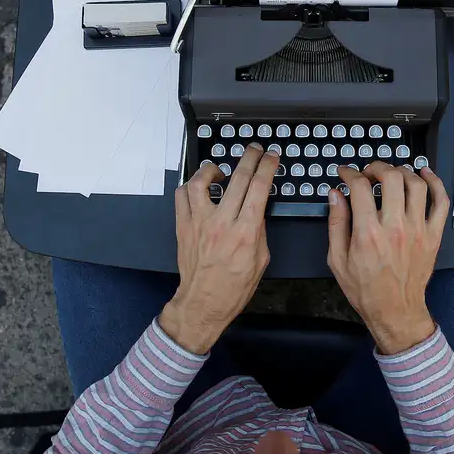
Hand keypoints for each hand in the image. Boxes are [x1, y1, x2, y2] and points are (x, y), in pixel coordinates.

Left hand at [162, 143, 277, 352]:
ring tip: (220, 170)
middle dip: (249, 158)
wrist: (204, 302)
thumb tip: (256, 210)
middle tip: (254, 150)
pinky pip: (182, 197)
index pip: (258, 188)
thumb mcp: (261, 259)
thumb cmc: (234, 287)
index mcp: (245, 232)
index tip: (271, 158)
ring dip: (212, 170)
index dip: (267, 167)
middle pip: (237, 178)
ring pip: (200, 182)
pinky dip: (190, 187)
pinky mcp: (183, 226)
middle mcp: (221, 223)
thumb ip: (259, 230)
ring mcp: (199, 223)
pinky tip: (199, 188)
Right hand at [326, 161, 449, 353]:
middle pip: (391, 178)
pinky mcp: (433, 235)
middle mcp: (395, 227)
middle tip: (369, 172)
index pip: (360, 187)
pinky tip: (425, 175)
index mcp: (369, 233)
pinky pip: (441, 202)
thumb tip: (335, 196)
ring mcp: (418, 230)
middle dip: (377, 167)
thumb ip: (336, 224)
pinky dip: (436, 183)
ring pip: (416, 184)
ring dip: (402, 171)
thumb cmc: (367, 290)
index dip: (350, 174)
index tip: (346, 173)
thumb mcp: (337, 260)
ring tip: (392, 174)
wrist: (395, 311)